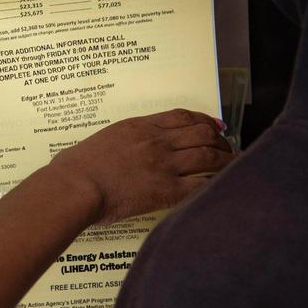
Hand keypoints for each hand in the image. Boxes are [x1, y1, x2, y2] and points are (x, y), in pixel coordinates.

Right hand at [49, 108, 234, 224]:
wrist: (75, 185)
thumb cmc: (75, 167)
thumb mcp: (100, 140)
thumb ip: (118, 141)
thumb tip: (118, 148)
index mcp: (140, 126)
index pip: (182, 117)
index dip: (204, 120)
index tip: (215, 126)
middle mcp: (157, 141)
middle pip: (202, 133)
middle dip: (220, 140)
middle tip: (227, 148)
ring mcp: (164, 165)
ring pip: (209, 156)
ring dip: (225, 160)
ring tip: (233, 166)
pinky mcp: (167, 190)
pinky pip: (202, 185)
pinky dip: (216, 184)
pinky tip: (223, 187)